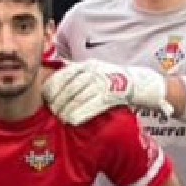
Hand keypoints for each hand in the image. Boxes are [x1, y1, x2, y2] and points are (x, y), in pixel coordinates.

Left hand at [42, 61, 170, 125]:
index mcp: (87, 65)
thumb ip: (77, 77)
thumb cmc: (113, 80)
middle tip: (52, 111)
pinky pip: (91, 105)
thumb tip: (54, 87)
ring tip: (60, 117)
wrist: (141, 83)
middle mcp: (94, 72)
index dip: (51, 87)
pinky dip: (79, 114)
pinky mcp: (111, 95)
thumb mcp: (94, 71)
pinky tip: (71, 120)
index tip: (45, 97)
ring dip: (66, 110)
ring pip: (78, 98)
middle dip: (57, 102)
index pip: (63, 75)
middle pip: (69, 88)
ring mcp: (103, 83)